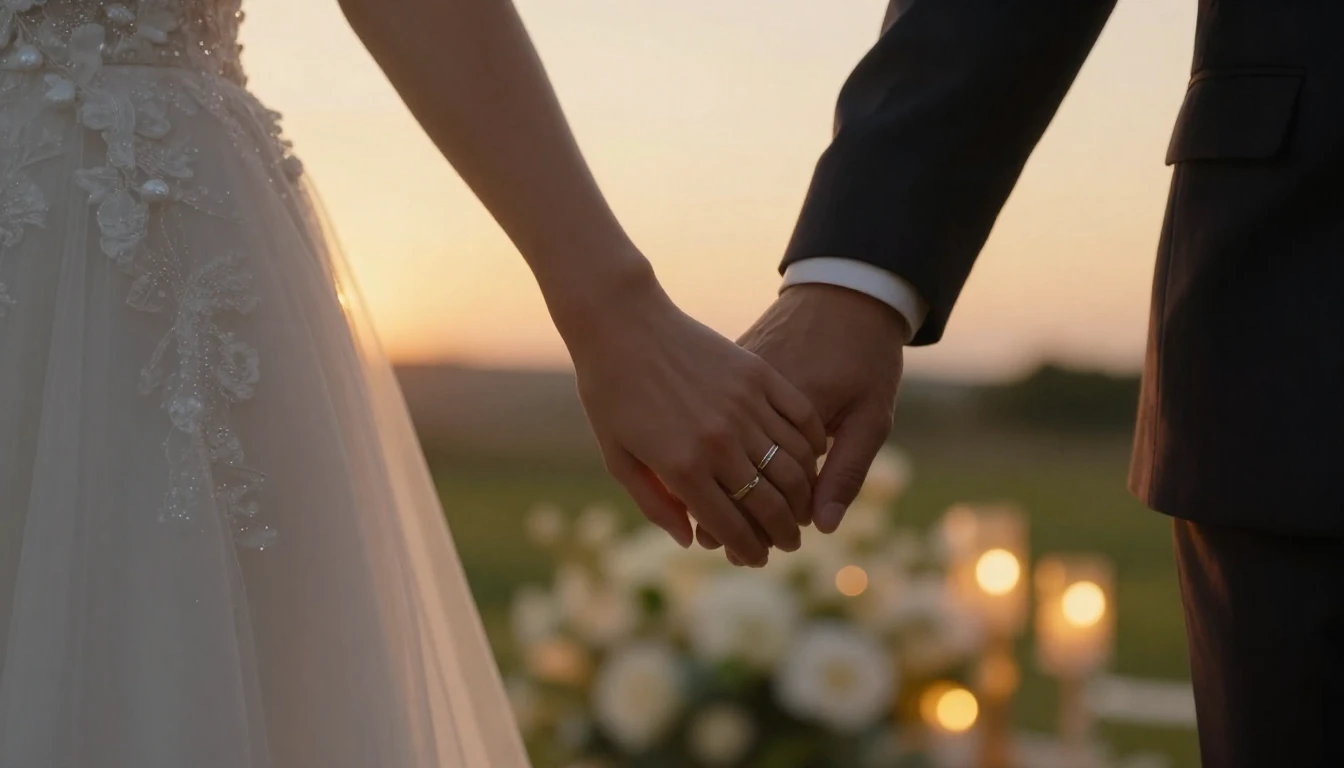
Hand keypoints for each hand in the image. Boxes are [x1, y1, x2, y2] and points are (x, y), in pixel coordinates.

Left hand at [565, 277, 826, 566]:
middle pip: (770, 503)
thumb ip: (655, 504)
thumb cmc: (610, 393)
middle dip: (785, 532)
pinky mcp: (757, 375)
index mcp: (682, 467)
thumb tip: (691, 540)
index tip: (759, 558)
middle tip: (790, 542)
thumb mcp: (618, 458)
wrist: (623, 323)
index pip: (732, 525)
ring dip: (802, 495)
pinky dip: (812, 444)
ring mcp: (742, 406)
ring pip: (792, 465)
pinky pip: (800, 418)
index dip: (750, 549)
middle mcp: (718, 441)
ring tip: (800, 508)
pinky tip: (810, 458)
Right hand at [697, 284, 906, 555]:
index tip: (761, 552)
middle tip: (739, 551)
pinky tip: (726, 474)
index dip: (757, 527)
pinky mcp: (730, 371)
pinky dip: (720, 451)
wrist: (845, 292)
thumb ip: (847, 472)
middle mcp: (752, 403)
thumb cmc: (866, 357)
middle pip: (730, 478)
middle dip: (730, 521)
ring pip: (716, 452)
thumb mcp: (871, 418)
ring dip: (718, 489)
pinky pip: (718, 422)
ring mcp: (736, 387)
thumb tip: (822, 526)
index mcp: (788, 416)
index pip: (764, 490)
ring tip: (724, 523)